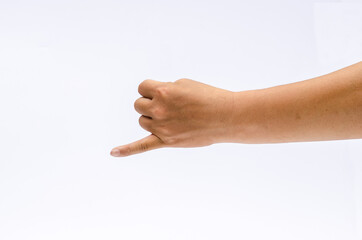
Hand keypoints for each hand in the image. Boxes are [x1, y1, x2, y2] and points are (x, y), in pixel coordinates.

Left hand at [110, 78, 234, 156]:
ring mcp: (162, 127)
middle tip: (170, 107)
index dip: (152, 89)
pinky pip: (142, 146)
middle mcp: (159, 109)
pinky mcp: (167, 141)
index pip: (142, 87)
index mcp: (162, 92)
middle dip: (151, 103)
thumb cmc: (208, 97)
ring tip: (171, 118)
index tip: (165, 92)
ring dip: (151, 118)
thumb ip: (165, 90)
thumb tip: (154, 99)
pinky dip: (127, 149)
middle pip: (139, 105)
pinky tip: (113, 153)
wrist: (226, 117)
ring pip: (142, 121)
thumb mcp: (184, 84)